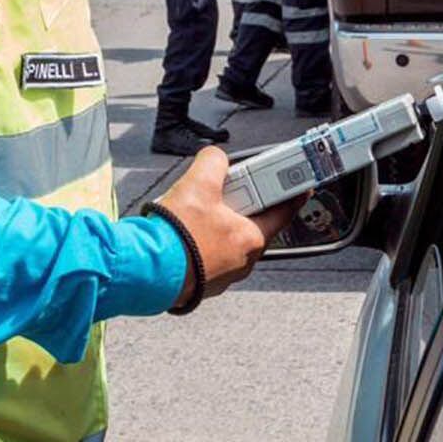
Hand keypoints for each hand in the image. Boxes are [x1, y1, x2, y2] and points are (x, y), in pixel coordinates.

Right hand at [153, 147, 304, 305]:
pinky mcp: (200, 284)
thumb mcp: (198, 183)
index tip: (299, 186)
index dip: (291, 195)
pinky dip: (199, 242)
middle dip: (238, 205)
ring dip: (214, 225)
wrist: (143, 271)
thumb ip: (213, 162)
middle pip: (250, 224)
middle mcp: (241, 262)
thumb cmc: (175, 237)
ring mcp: (221, 276)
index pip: (282, 212)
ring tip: (192, 213)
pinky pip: (207, 255)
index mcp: (250, 239)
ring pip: (226, 240)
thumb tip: (215, 159)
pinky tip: (182, 233)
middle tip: (222, 191)